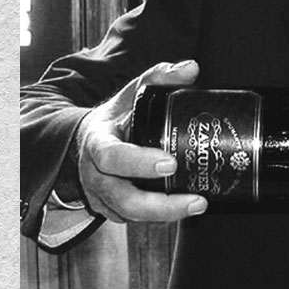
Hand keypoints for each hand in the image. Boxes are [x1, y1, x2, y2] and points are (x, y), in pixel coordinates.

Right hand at [75, 60, 208, 222]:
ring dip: (165, 215)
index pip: (111, 157)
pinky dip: (159, 218)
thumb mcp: (133, 91)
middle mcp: (95, 174)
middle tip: (197, 200)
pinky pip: (133, 220)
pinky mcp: (110, 209)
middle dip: (160, 204)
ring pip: (129, 215)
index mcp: (97, 142)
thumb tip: (192, 68)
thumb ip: (160, 77)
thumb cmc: (117, 115)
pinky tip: (184, 210)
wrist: (89, 137)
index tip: (170, 163)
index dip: (139, 163)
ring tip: (199, 205)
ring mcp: (101, 195)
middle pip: (122, 198)